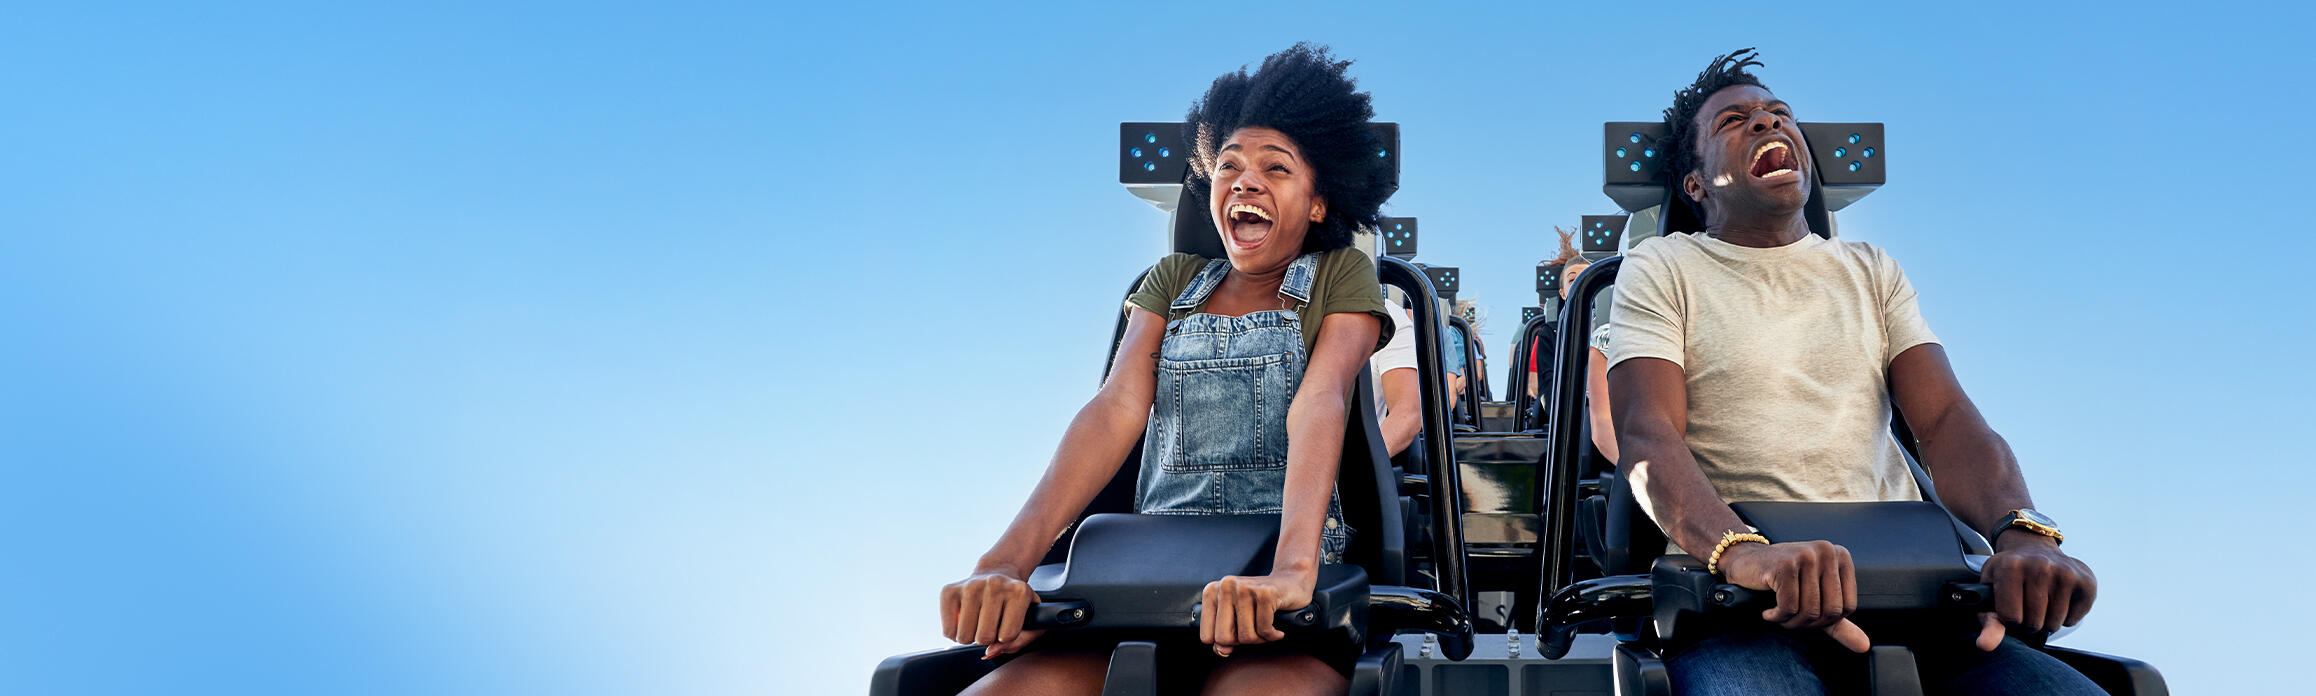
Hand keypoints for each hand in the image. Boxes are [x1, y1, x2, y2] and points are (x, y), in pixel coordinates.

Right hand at [940, 568, 1043, 658]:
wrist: (996, 572)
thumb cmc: (1014, 603)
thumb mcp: (1031, 622)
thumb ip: (1018, 642)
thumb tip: (990, 651)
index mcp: (1019, 592)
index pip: (1007, 636)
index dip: (1006, 637)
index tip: (1007, 624)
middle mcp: (994, 584)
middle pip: (984, 637)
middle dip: (987, 637)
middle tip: (991, 623)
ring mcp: (970, 585)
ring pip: (964, 636)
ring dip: (970, 636)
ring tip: (978, 621)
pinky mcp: (949, 590)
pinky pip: (948, 631)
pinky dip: (954, 633)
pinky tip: (964, 620)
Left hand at [1198, 572, 1313, 655]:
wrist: (1290, 582)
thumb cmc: (1260, 603)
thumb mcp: (1237, 618)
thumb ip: (1224, 636)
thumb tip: (1222, 651)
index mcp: (1212, 592)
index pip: (1207, 636)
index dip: (1225, 642)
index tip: (1238, 633)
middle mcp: (1225, 586)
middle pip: (1224, 638)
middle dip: (1242, 641)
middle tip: (1254, 632)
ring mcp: (1245, 588)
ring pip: (1245, 635)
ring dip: (1260, 639)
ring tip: (1266, 629)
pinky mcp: (1265, 593)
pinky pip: (1264, 629)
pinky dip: (1273, 635)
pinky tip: (1277, 631)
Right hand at [1715, 540, 1868, 651]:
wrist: (1745, 562)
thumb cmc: (1782, 578)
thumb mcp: (1815, 600)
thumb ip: (1840, 624)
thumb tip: (1863, 646)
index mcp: (1841, 557)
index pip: (1847, 607)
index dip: (1825, 621)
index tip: (1806, 616)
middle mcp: (1827, 552)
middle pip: (1830, 610)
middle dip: (1807, 624)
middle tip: (1790, 619)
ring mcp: (1806, 556)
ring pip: (1809, 610)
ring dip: (1790, 622)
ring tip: (1779, 615)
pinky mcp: (1785, 564)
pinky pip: (1789, 606)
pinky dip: (1777, 616)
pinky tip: (1769, 612)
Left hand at [1974, 533, 2094, 650]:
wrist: (2033, 548)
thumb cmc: (2008, 574)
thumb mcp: (1990, 591)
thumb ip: (1988, 621)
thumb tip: (1986, 645)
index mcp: (2011, 566)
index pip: (2010, 618)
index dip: (2008, 619)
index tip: (2009, 605)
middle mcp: (2040, 566)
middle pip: (2034, 624)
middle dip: (2028, 621)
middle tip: (2026, 602)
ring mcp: (2066, 572)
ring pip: (2054, 624)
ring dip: (2046, 619)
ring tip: (2041, 599)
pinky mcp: (2086, 582)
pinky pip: (2073, 621)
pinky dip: (2065, 617)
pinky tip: (2058, 598)